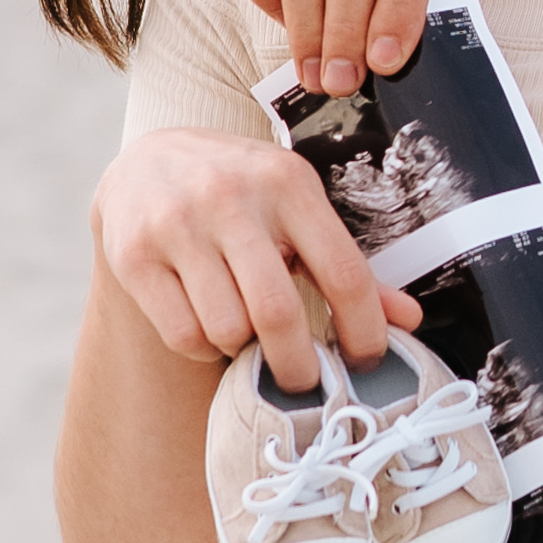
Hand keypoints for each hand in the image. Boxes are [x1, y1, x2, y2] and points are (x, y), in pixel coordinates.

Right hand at [89, 130, 418, 382]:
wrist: (145, 162)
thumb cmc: (240, 193)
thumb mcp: (296, 209)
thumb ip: (347, 264)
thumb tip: (409, 319)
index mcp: (287, 181)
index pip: (342, 271)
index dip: (364, 330)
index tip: (366, 361)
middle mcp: (231, 197)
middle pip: (277, 312)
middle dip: (298, 365)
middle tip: (304, 381)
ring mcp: (177, 225)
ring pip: (227, 329)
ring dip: (242, 348)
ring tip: (244, 328)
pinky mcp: (133, 256)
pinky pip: (184, 335)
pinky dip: (204, 347)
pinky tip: (206, 321)